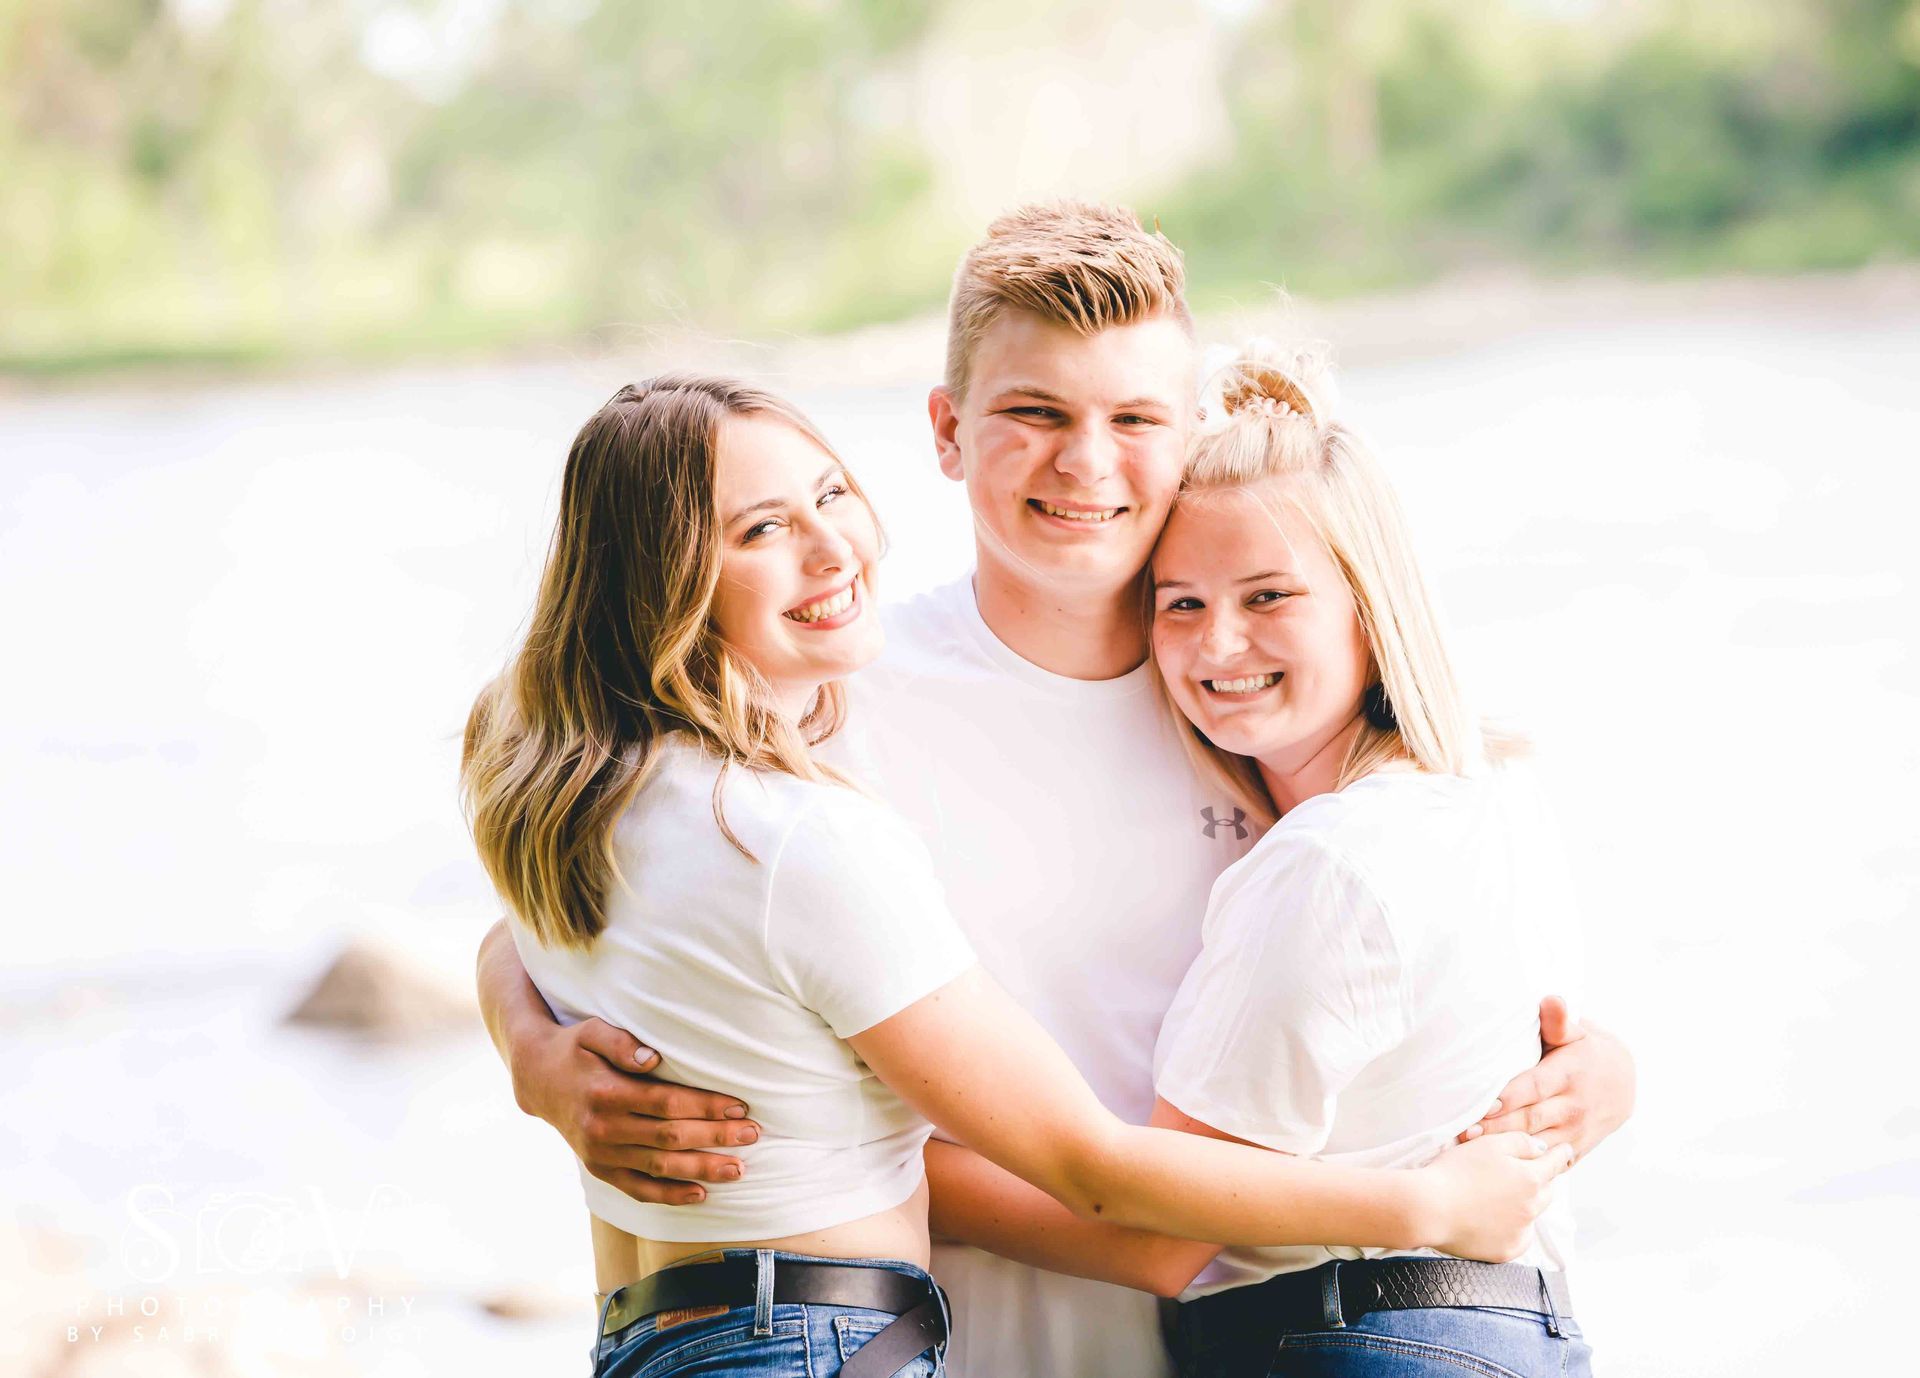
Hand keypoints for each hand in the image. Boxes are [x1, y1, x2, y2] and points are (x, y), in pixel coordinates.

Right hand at [511, 1015, 761, 1204]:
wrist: (537, 1080)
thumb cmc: (575, 1048)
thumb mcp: (592, 1031)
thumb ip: (620, 1040)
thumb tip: (652, 1057)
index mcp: (606, 1093)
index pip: (667, 1103)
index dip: (706, 1106)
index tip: (740, 1106)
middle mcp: (602, 1129)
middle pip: (670, 1138)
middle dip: (715, 1138)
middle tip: (754, 1135)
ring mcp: (600, 1155)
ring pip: (660, 1169)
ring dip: (702, 1171)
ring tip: (739, 1169)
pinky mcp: (600, 1171)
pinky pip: (638, 1190)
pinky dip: (670, 1196)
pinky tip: (702, 1194)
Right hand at [1418, 1131, 1572, 1262]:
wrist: (1429, 1208)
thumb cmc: (1456, 1171)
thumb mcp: (1489, 1144)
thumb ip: (1521, 1142)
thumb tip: (1542, 1149)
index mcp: (1530, 1178)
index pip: (1555, 1163)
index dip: (1561, 1154)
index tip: (1566, 1150)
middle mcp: (1532, 1208)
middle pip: (1548, 1191)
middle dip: (1543, 1180)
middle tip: (1526, 1173)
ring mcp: (1520, 1232)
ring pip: (1534, 1216)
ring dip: (1528, 1205)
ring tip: (1504, 1198)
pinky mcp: (1506, 1251)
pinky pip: (1520, 1238)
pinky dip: (1514, 1229)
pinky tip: (1495, 1220)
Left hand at [1457, 996, 1636, 1159]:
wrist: (1624, 1082)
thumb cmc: (1587, 1052)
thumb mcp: (1579, 1032)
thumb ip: (1558, 1022)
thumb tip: (1551, 999)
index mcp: (1569, 1075)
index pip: (1534, 1087)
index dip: (1509, 1098)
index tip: (1483, 1104)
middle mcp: (1574, 1106)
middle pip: (1530, 1120)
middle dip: (1497, 1128)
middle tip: (1465, 1132)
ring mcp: (1576, 1131)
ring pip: (1536, 1144)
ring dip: (1505, 1150)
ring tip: (1472, 1150)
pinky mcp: (1575, 1149)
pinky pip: (1548, 1162)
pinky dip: (1524, 1165)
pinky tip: (1497, 1167)